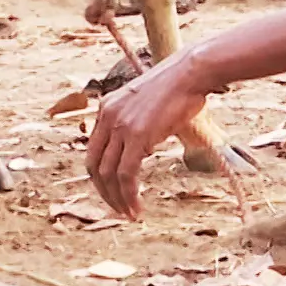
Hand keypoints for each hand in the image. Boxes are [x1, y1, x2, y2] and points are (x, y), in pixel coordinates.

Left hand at [86, 52, 211, 219]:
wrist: (190, 72)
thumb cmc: (178, 87)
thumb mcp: (146, 104)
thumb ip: (137, 123)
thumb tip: (143, 146)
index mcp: (106, 108)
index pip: (94, 150)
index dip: (100, 176)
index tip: (113, 191)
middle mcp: (107, 116)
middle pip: (94, 165)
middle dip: (104, 192)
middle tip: (118, 208)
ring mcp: (120, 126)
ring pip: (108, 174)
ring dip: (117, 199)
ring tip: (129, 213)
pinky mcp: (136, 135)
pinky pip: (125, 174)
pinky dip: (129, 195)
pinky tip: (137, 207)